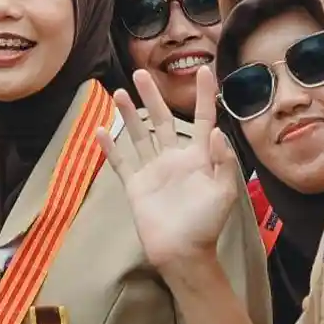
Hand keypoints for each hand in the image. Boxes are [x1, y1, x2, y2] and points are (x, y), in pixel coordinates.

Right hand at [97, 67, 240, 269]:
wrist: (182, 253)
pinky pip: (121, 162)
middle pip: (162, 119)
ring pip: (139, 135)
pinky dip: (110, 147)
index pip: (202, 119)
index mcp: (198, 157)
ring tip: (118, 92)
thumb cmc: (206, 224)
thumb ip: (222, 161)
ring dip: (128, 114)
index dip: (203, 96)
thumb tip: (216, 130)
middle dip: (153, 96)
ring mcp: (153, 170)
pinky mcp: (135, 185)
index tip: (204, 71)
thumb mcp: (223, 192)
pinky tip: (100, 130)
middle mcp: (174, 158)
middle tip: (141, 73)